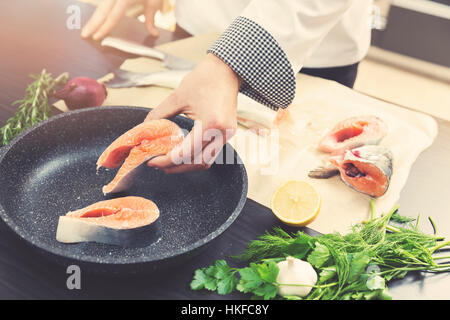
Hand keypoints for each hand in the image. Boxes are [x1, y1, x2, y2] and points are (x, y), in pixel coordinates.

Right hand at [81, 0, 162, 39]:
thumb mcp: (155, 3)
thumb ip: (150, 19)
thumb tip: (154, 34)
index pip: (113, 15)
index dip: (104, 27)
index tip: (96, 37)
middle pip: (102, 10)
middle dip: (93, 23)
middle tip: (84, 35)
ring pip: (101, 5)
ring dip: (94, 17)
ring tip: (87, 29)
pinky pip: (104, 2)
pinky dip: (100, 11)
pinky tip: (95, 19)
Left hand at [145, 53, 240, 172]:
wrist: (226, 70)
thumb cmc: (204, 79)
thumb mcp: (177, 96)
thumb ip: (159, 115)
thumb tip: (144, 130)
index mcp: (211, 124)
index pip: (186, 152)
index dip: (167, 160)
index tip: (152, 161)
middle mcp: (222, 133)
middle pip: (197, 163)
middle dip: (175, 167)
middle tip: (157, 163)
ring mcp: (227, 135)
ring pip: (205, 162)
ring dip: (186, 165)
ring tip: (167, 161)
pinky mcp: (227, 134)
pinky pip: (210, 153)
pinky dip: (194, 157)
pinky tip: (181, 153)